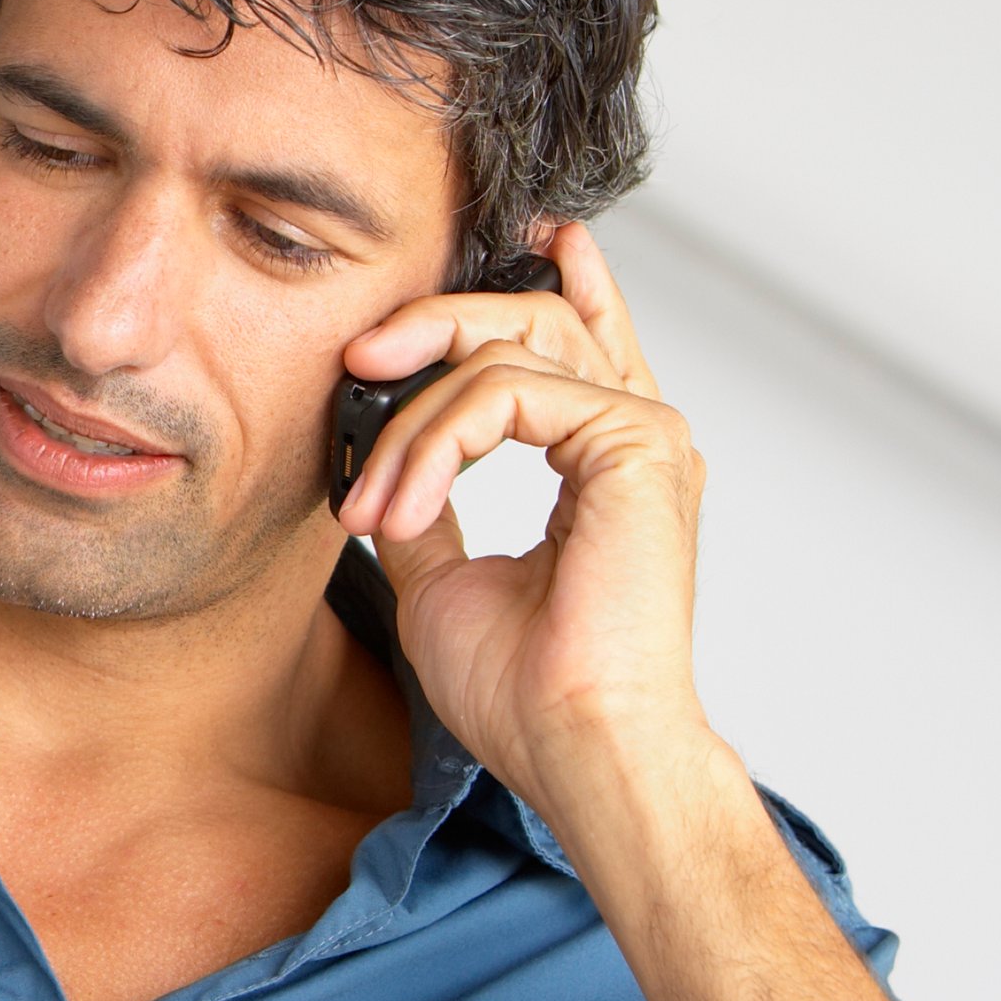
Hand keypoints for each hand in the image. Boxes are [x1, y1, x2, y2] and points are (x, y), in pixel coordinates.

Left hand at [331, 221, 727, 822]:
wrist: (574, 747)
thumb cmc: (525, 690)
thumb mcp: (444, 577)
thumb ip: (430, 505)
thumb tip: (387, 473)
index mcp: (607, 462)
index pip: (577, 341)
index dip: (539, 282)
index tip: (483, 253)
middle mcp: (635, 438)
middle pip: (531, 320)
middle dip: (432, 324)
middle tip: (356, 360)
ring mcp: (644, 437)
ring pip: (506, 353)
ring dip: (412, 423)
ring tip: (374, 501)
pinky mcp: (637, 444)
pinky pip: (511, 392)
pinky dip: (438, 442)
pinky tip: (406, 507)